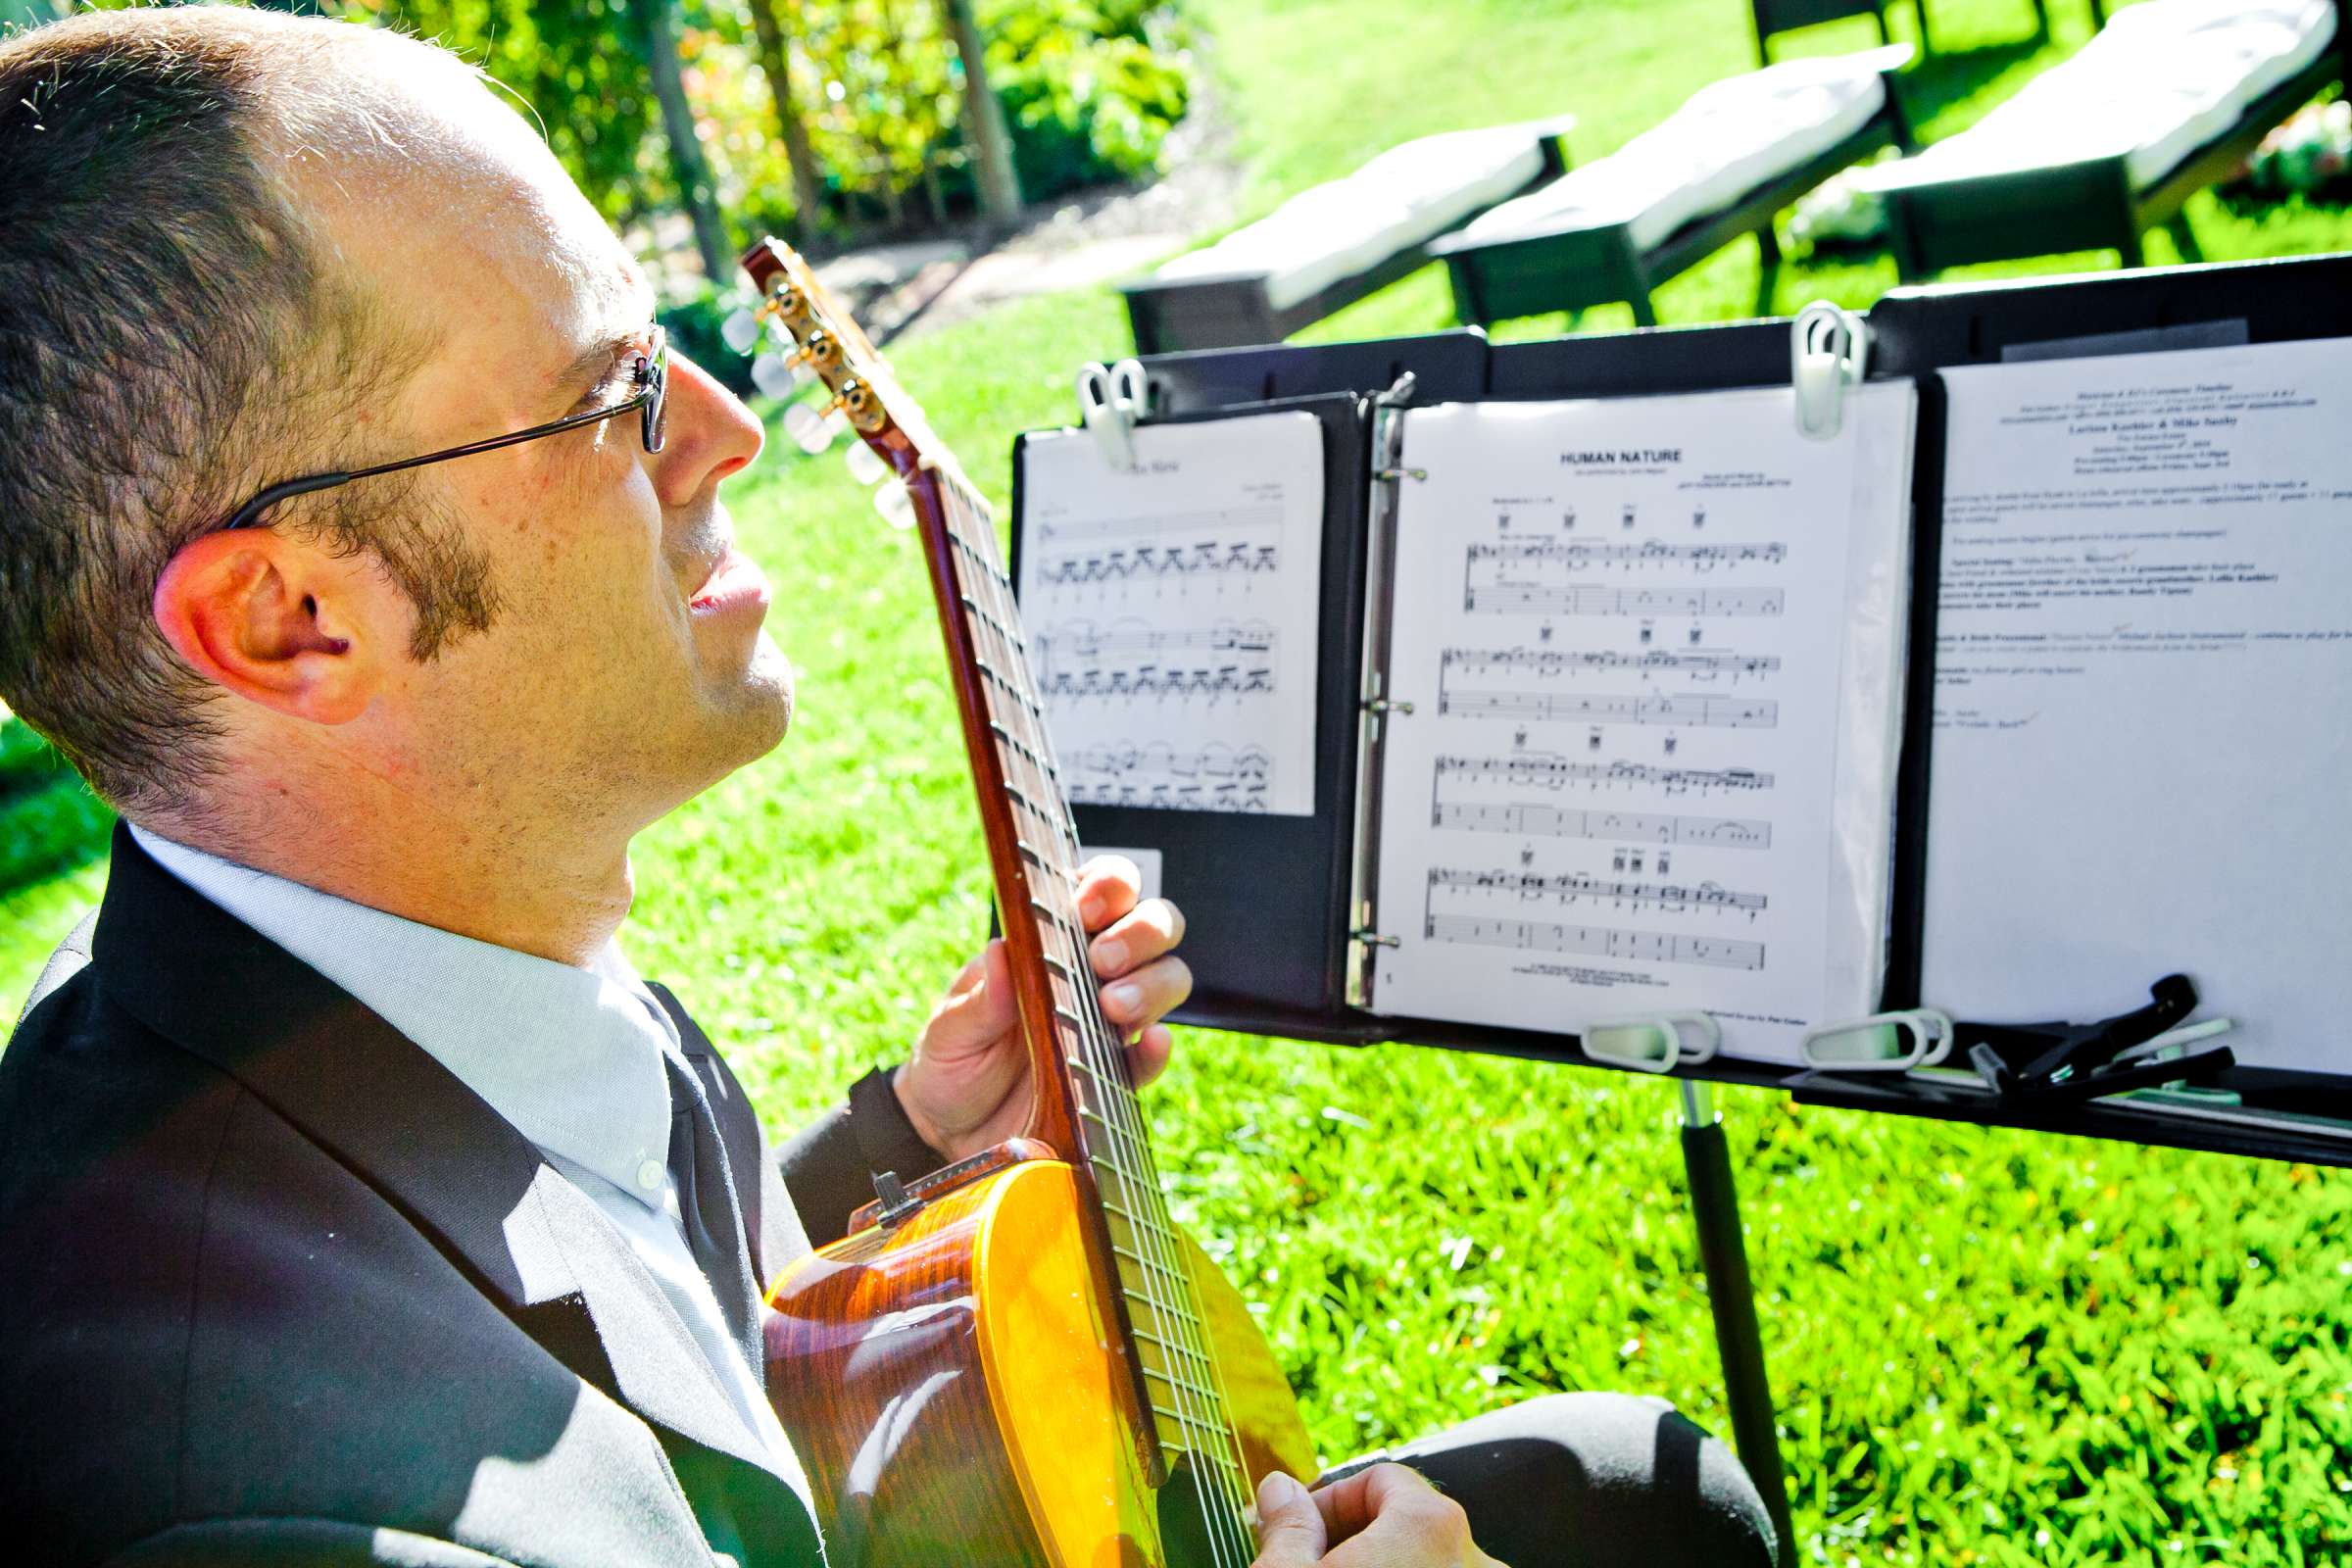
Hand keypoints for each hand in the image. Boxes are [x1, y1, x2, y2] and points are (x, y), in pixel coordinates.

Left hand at [895, 855, 1191, 1162]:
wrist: (950, 1131)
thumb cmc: (951, 1058)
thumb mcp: (950, 1026)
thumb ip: (981, 996)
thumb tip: (1002, 950)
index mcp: (1052, 940)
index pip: (1103, 889)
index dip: (1109, 885)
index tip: (1085, 908)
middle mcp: (1093, 972)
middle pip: (1155, 924)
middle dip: (1141, 930)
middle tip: (1102, 960)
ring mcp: (1112, 1020)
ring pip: (1169, 978)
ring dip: (1153, 984)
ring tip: (1114, 1006)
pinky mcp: (1117, 1075)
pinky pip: (1152, 1056)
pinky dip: (1157, 1048)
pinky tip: (1147, 1042)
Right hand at [1252, 1466, 1506, 1567]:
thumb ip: (1288, 1527)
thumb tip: (1279, 1489)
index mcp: (1430, 1525)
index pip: (1379, 1479)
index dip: (1327, 1502)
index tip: (1293, 1533)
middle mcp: (1475, 1558)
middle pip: (1407, 1525)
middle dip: (1354, 1541)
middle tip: (1312, 1565)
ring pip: (1426, 1563)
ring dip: (1386, 1567)